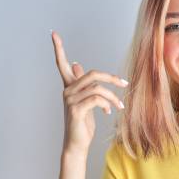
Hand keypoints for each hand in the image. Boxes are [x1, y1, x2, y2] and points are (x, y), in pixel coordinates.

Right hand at [51, 29, 128, 155]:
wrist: (77, 144)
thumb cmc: (82, 124)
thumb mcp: (85, 101)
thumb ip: (82, 83)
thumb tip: (76, 64)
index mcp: (69, 87)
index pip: (61, 64)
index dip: (58, 49)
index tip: (53, 33)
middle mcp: (67, 91)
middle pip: (92, 74)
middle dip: (111, 78)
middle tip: (124, 84)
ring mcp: (70, 100)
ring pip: (97, 88)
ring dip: (113, 97)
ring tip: (119, 106)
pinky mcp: (76, 110)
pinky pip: (96, 99)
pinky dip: (106, 104)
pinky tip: (108, 112)